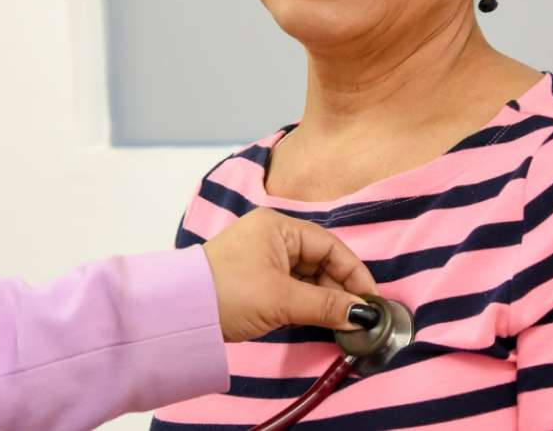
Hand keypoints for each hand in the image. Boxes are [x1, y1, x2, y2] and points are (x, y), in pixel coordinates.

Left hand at [202, 208, 378, 342]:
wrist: (180, 313)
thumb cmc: (231, 293)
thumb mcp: (283, 300)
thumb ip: (327, 306)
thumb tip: (363, 316)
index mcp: (279, 227)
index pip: (330, 246)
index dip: (354, 273)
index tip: (371, 301)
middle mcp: (273, 236)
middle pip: (320, 261)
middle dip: (341, 290)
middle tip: (359, 318)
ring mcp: (263, 258)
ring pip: (308, 277)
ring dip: (325, 300)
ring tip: (342, 324)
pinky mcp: (256, 280)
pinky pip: (293, 288)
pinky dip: (308, 304)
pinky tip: (321, 321)